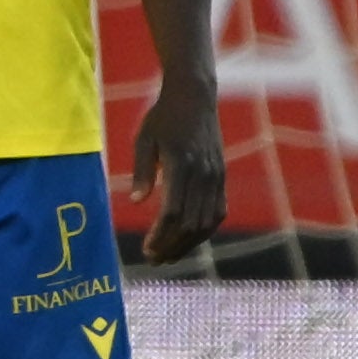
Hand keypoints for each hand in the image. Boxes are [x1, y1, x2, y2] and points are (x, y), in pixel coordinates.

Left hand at [130, 88, 227, 262]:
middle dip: (172, 246)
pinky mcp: (222, 177)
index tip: (146, 250)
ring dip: (189, 243)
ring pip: (207, 222)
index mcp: (182, 165)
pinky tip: (188, 239)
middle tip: (154, 260)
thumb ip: (141, 171)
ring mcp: (216, 177)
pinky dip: (205, 230)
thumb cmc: (163, 118)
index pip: (173, 212)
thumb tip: (136, 202)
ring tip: (168, 256)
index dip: (160, 236)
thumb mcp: (144, 139)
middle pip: (190, 223)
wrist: (195, 98)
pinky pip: (218, 211)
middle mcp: (204, 174)